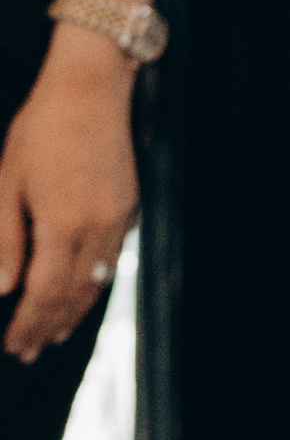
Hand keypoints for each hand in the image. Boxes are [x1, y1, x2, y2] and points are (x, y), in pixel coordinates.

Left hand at [0, 33, 136, 361]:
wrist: (91, 89)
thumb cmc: (41, 130)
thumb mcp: (7, 183)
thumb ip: (5, 240)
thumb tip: (2, 289)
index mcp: (63, 224)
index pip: (44, 293)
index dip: (28, 324)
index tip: (13, 345)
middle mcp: (97, 228)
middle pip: (74, 295)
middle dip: (50, 326)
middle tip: (29, 350)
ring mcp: (117, 218)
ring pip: (97, 281)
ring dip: (74, 311)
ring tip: (55, 333)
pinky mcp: (127, 206)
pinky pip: (111, 259)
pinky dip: (93, 284)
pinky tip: (81, 290)